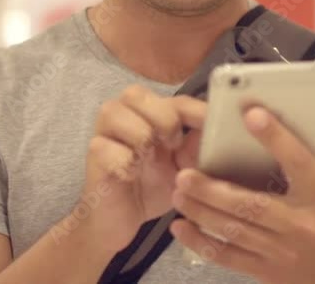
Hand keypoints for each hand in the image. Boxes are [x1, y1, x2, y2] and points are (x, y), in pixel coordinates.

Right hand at [76, 85, 205, 253]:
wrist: (120, 220)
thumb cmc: (152, 187)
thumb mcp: (184, 168)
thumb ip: (198, 147)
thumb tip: (221, 131)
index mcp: (150, 112)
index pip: (176, 100)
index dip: (196, 111)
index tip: (216, 125)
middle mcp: (124, 113)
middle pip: (138, 94)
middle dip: (162, 119)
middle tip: (172, 145)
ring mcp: (103, 131)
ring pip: (117, 114)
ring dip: (140, 138)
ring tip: (146, 160)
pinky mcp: (93, 153)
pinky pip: (108, 148)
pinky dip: (124, 164)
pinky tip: (129, 176)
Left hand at [168, 108, 314, 283]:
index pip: (298, 161)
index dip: (275, 138)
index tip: (252, 115)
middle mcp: (301, 224)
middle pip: (252, 205)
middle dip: (214, 190)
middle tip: (184, 173)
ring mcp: (282, 251)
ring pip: (234, 231)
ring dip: (201, 212)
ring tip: (178, 194)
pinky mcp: (267, 272)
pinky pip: (228, 258)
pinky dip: (201, 244)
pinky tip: (180, 227)